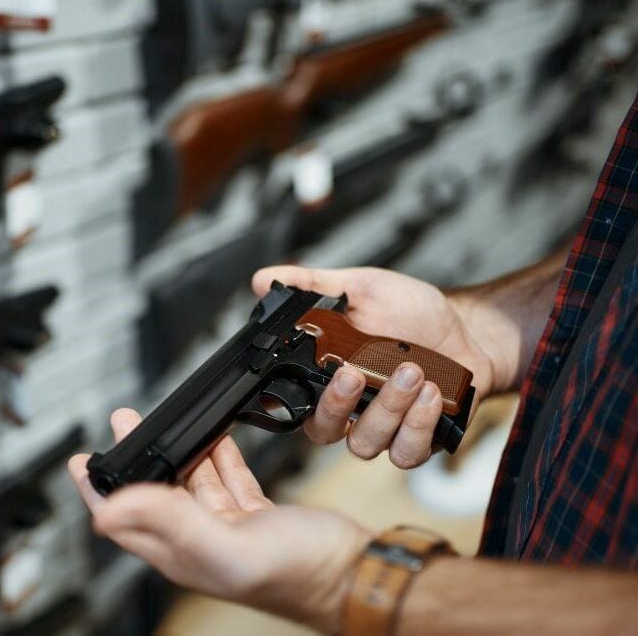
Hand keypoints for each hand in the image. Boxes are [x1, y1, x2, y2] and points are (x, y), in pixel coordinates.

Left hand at [69, 409, 370, 633]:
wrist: (356, 573)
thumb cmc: (301, 575)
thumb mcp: (227, 545)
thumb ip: (170, 522)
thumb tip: (109, 510)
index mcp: (182, 553)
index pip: (123, 521)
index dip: (99, 491)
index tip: (82, 462)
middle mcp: (199, 541)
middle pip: (152, 493)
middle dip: (134, 458)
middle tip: (121, 424)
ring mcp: (229, 527)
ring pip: (189, 481)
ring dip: (174, 450)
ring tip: (155, 422)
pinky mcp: (256, 514)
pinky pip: (226, 479)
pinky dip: (217, 455)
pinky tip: (214, 437)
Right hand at [252, 265, 496, 467]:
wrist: (468, 328)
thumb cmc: (411, 312)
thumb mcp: (359, 288)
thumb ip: (311, 285)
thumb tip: (264, 279)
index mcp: (326, 378)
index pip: (296, 401)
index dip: (296, 396)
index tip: (313, 367)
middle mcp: (350, 410)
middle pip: (324, 431)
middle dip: (338, 404)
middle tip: (355, 373)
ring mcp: (383, 429)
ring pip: (366, 443)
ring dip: (387, 409)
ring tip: (411, 371)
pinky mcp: (417, 441)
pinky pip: (407, 452)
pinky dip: (418, 425)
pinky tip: (432, 393)